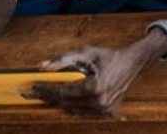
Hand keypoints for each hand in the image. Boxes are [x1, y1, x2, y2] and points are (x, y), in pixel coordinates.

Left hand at [32, 44, 148, 116]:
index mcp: (95, 88)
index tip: (34, 87)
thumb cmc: (110, 56)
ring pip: (73, 110)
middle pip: (66, 103)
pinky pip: (83, 112)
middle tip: (37, 91)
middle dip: (50, 97)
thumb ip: (63, 59)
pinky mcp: (107, 113)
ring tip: (52, 93)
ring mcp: (105, 110)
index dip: (46, 90)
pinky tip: (69, 97)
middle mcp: (100, 102)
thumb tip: (42, 67)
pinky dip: (74, 106)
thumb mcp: (86, 53)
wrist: (132, 62)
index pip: (62, 93)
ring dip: (62, 102)